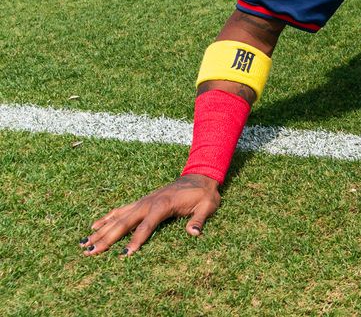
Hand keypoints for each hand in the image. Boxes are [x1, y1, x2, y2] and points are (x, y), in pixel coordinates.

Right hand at [80, 175, 220, 256]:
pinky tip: (93, 227)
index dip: (136, 241)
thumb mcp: (207, 206)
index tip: (124, 254)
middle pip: (123, 223)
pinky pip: (119, 210)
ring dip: (100, 231)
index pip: (146, 226)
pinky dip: (105, 218)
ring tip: (83, 244)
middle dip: (107, 238)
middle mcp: (148, 203)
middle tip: (90, 252)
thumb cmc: (204, 194)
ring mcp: (142, 202)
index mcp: (163, 205)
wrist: (200, 176)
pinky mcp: (141, 201)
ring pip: (117, 218)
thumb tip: (193, 233)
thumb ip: (199, 219)